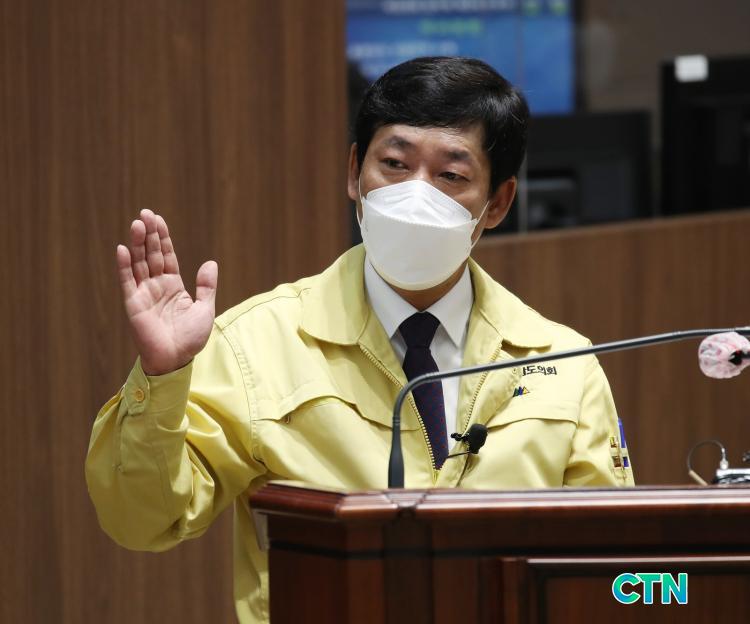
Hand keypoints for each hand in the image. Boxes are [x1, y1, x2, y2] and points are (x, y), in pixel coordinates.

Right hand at [117, 209, 217, 375]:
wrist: (176, 360)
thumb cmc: (191, 339)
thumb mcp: (205, 309)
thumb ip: (206, 286)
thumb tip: (211, 262)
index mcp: (173, 286)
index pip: (167, 256)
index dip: (163, 238)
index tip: (159, 219)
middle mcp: (157, 286)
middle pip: (151, 255)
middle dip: (149, 234)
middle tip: (146, 213)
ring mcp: (144, 294)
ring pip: (139, 263)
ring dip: (137, 244)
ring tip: (136, 223)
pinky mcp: (133, 304)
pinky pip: (127, 281)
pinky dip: (124, 265)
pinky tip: (122, 249)